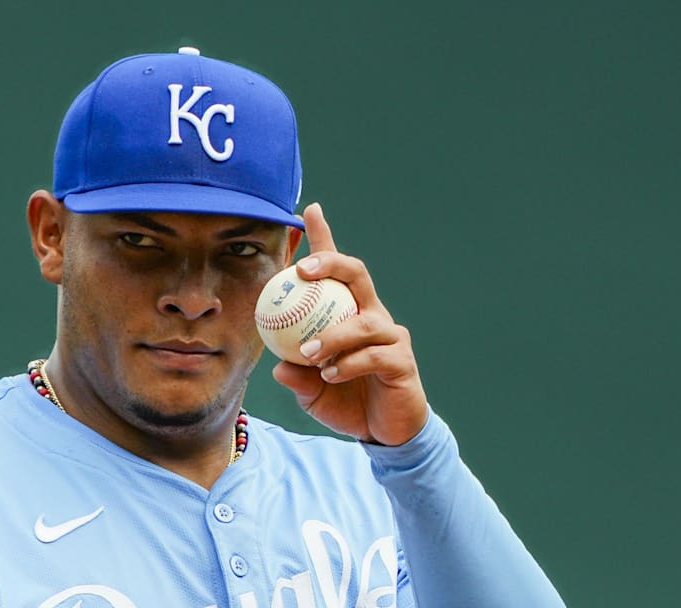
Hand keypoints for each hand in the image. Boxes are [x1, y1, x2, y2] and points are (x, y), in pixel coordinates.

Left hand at [272, 203, 427, 445]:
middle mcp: (372, 315)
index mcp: (347, 312)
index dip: (324, 238)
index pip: (337, 269)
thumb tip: (278, 367)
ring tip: (308, 352)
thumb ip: (296, 375)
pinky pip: (374, 355)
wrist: (383, 433)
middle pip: (356, 274)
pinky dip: (349, 364)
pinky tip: (331, 374)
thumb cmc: (345, 400)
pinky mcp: (402, 360)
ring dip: (331, 335)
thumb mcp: (311, 389)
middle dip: (330, 264)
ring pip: (362, 321)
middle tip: (302, 272)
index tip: (309, 210)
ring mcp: (390, 336)